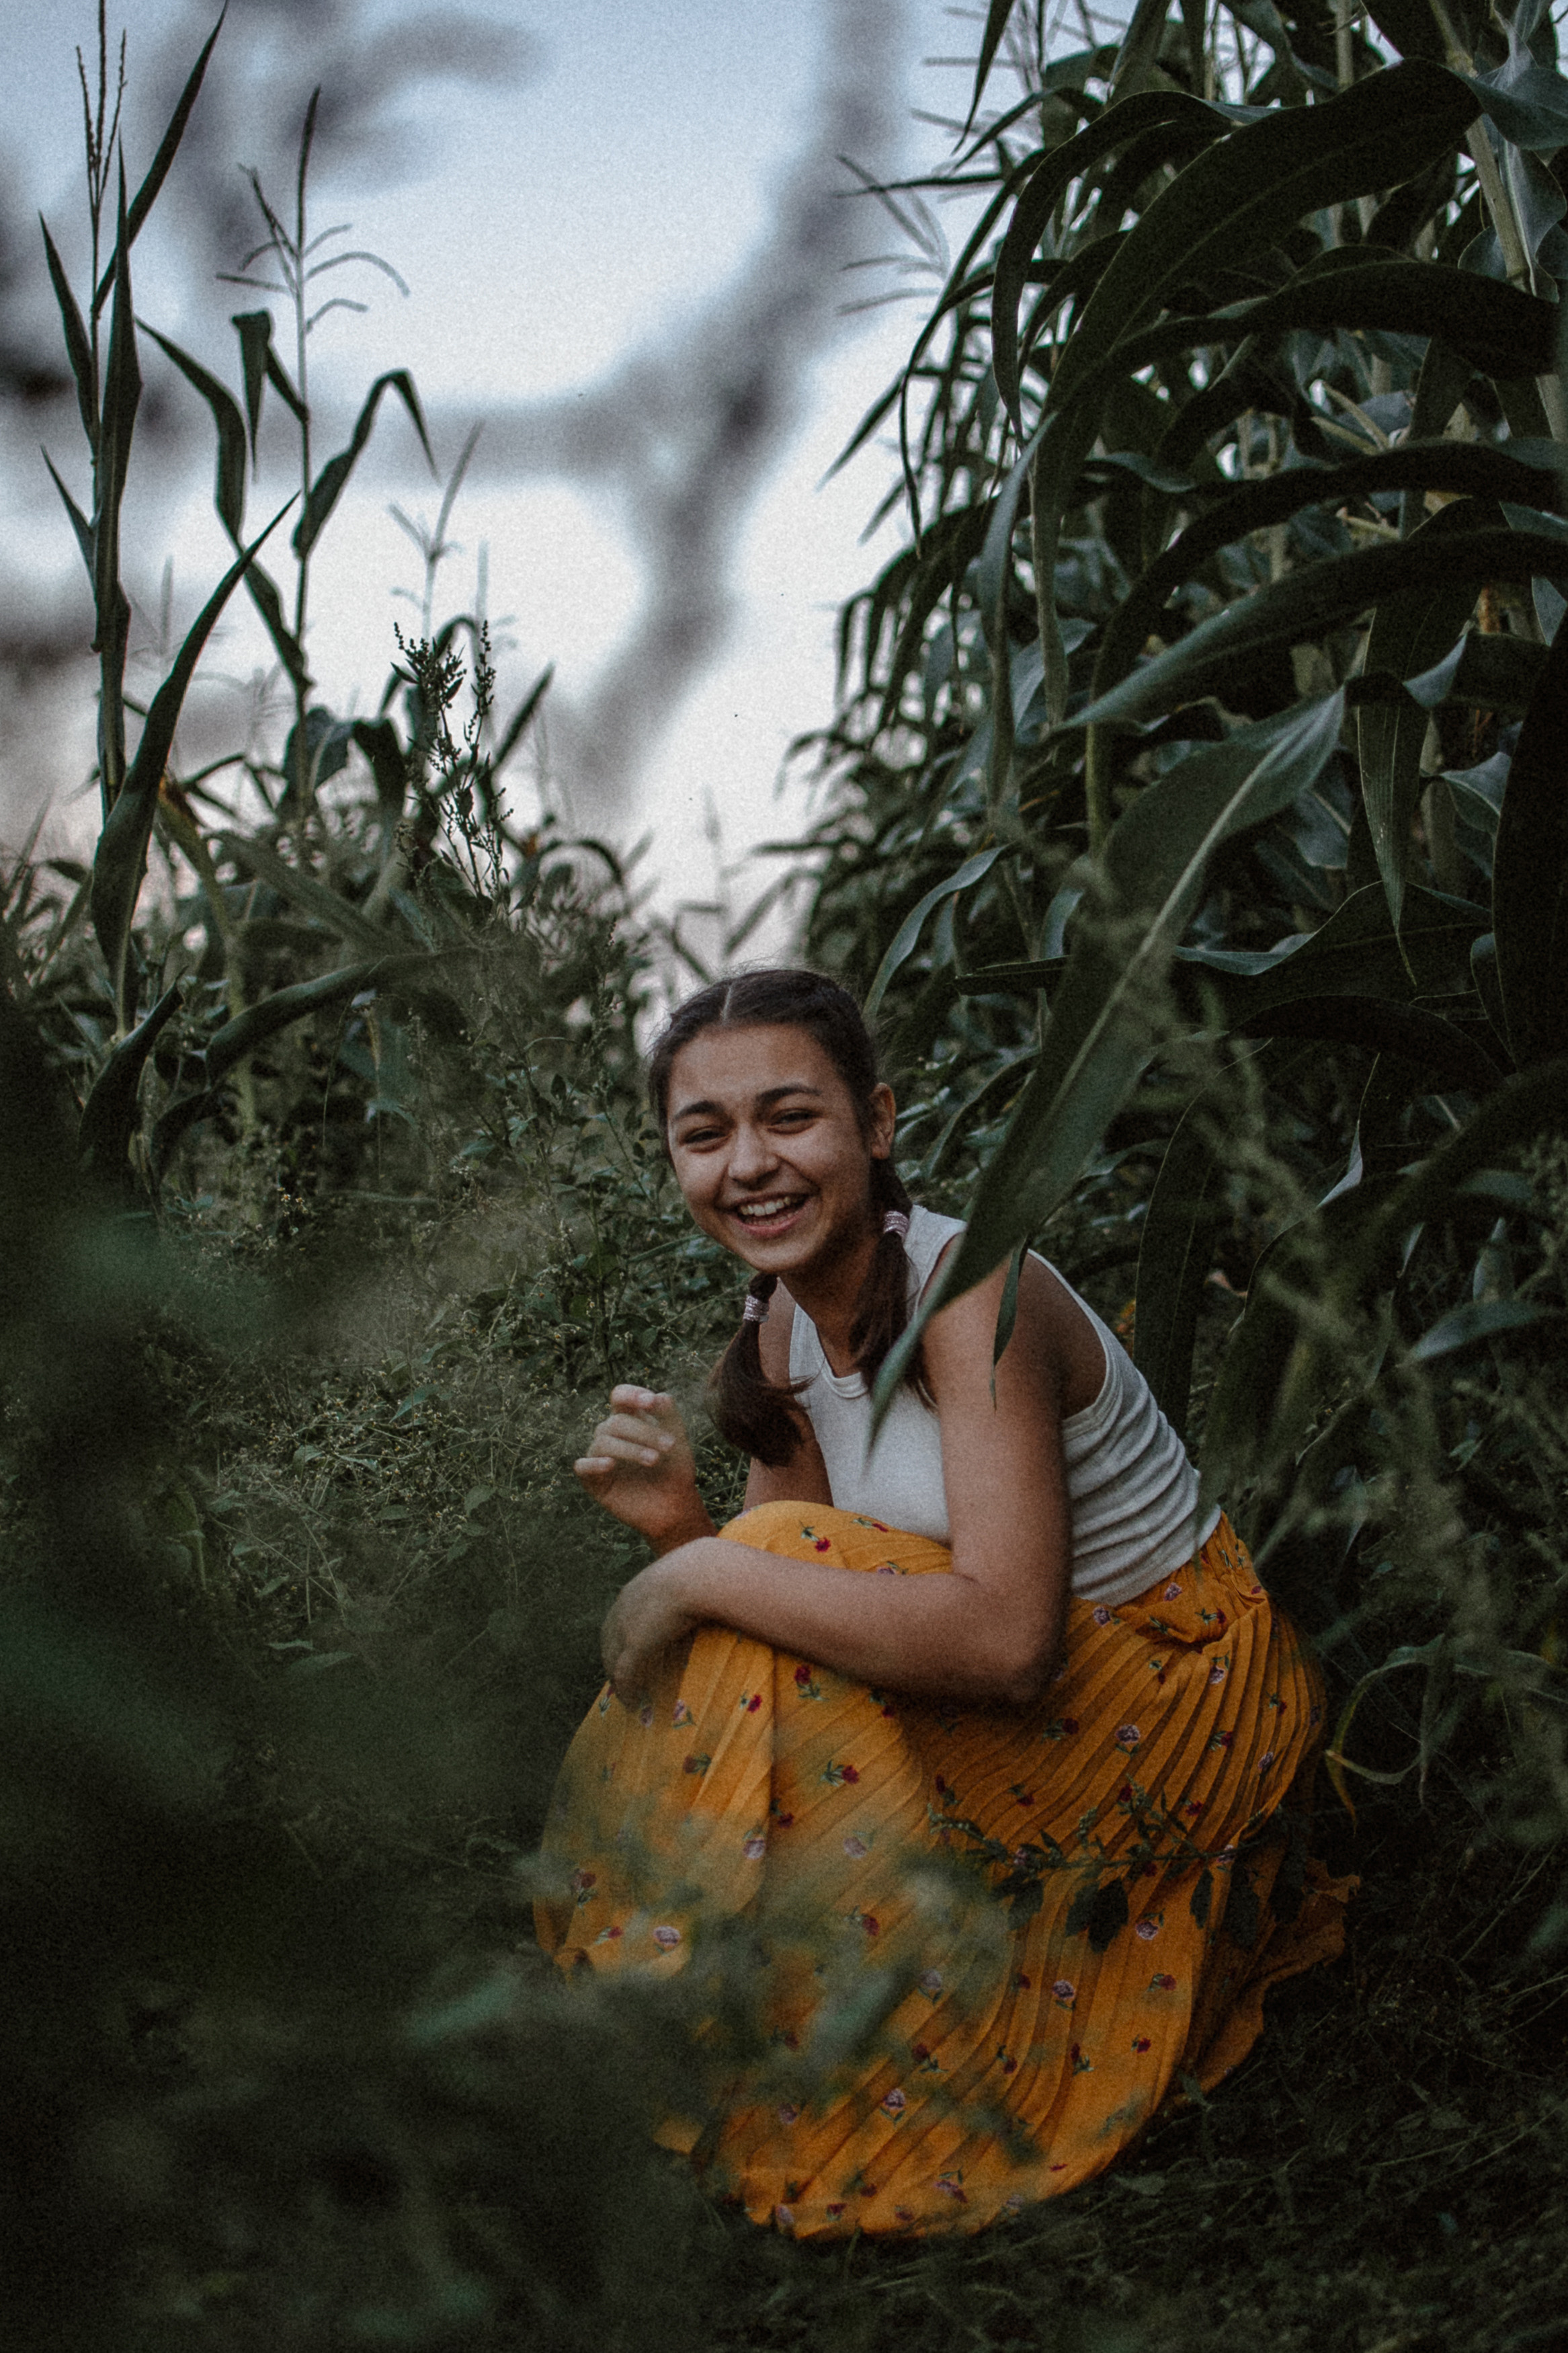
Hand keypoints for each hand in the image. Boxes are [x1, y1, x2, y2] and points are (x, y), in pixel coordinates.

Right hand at [574, 1387, 712, 1551]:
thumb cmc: (675, 1469)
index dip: (631, 1394)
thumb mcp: (678, 1439)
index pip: (619, 1396)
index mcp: (629, 1418)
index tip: (650, 1402)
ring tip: (655, 1460)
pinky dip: (594, 1463)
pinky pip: (583, 1466)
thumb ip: (669, 1415)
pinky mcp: (593, 1480)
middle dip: (644, 1432)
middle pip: (617, 1422)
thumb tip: (658, 1396)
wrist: (675, 1506)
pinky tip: (610, 1464)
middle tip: (670, 1445)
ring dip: (631, 1449)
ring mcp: (599, 1456)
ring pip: (603, 1442)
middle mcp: (611, 1434)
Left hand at [601, 1555, 697, 1699]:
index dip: (618, 1639)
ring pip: (612, 1661)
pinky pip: (624, 1675)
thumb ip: (684, 1590)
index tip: (626, 1653)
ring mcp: (626, 1627)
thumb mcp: (687, 1579)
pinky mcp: (635, 1645)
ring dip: (618, 1681)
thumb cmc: (702, 1573)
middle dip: (612, 1661)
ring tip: (627, 1696)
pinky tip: (632, 1704)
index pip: (616, 1619)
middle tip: (620, 1679)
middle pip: (608, 1641)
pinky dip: (626, 1692)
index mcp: (633, 1591)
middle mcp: (623, 1609)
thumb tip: (701, 1596)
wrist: (698, 1575)